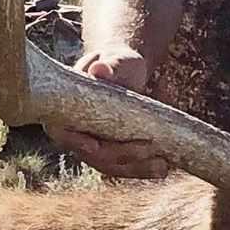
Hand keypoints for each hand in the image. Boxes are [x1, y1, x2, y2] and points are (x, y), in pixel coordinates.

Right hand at [47, 48, 174, 178]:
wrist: (126, 72)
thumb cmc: (116, 63)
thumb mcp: (114, 61)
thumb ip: (108, 66)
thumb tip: (99, 70)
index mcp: (65, 112)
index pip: (66, 133)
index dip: (77, 142)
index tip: (95, 146)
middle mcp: (77, 134)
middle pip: (94, 155)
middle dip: (122, 155)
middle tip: (148, 148)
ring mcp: (95, 147)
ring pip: (112, 166)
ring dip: (137, 169)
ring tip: (162, 166)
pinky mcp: (113, 153)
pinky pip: (125, 166)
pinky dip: (143, 168)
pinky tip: (164, 169)